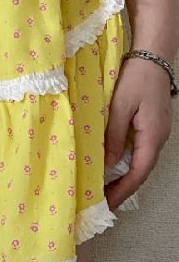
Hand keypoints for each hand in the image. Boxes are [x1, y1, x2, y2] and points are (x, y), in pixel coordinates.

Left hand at [103, 56, 172, 209]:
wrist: (153, 57)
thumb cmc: (136, 79)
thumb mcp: (119, 107)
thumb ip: (113, 136)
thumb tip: (107, 164)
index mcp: (152, 136)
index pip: (138, 173)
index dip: (123, 190)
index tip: (107, 204)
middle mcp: (158, 138)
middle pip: (141, 171)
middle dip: (123, 188)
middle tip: (102, 201)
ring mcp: (157, 132)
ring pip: (141, 162)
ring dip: (124, 177)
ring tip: (105, 188)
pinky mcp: (152, 126)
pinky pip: (140, 151)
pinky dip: (127, 163)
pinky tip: (113, 166)